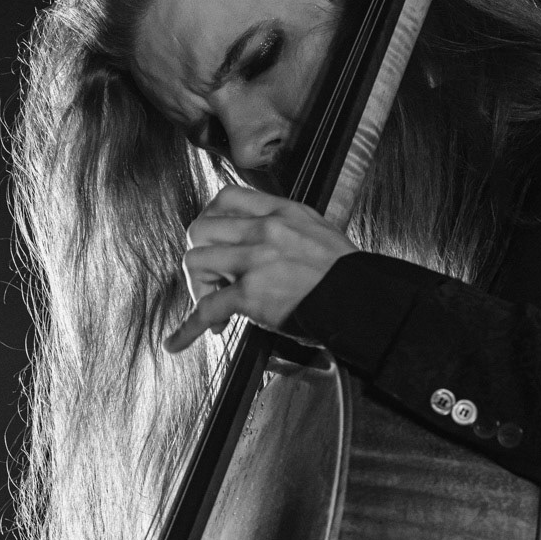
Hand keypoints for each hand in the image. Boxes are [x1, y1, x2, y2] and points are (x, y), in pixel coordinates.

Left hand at [166, 185, 353, 354]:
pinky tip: (177, 342)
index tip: (213, 241)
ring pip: (196, 261)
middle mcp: (265, 229)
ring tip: (216, 307)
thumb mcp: (318, 231)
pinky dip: (187, 328)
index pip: (226, 197)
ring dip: (198, 287)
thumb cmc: (345, 275)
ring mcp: (256, 260)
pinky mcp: (252, 294)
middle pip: (201, 229)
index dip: (210, 219)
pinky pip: (205, 308)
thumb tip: (262, 240)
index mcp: (281, 211)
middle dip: (199, 257)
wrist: (364, 300)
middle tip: (212, 281)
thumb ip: (287, 229)